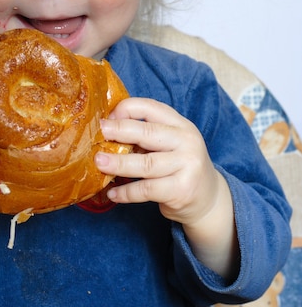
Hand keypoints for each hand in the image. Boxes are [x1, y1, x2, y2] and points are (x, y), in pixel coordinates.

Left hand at [96, 98, 237, 277]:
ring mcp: (187, 166)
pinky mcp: (182, 190)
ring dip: (118, 164)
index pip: (150, 108)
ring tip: (99, 163)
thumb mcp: (170, 143)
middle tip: (98, 133)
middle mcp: (187, 141)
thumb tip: (107, 131)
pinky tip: (113, 193)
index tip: (106, 118)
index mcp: (180, 124)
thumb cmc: (179, 165)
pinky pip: (146, 189)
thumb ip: (146, 135)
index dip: (126, 110)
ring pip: (145, 164)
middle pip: (147, 133)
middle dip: (119, 131)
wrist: (208, 198)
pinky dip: (126, 192)